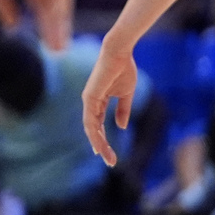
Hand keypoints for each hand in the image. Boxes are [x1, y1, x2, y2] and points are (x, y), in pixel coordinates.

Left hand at [82, 38, 138, 165]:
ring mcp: (88, 100)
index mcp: (97, 101)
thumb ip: (123, 110)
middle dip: (101, 146)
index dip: (102, 139)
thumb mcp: (126, 94)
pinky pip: (91, 121)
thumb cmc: (123, 69)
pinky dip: (95, 134)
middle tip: (110, 161)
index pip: (98, 125)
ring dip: (99, 144)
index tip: (108, 153)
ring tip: (107, 157)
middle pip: (93, 130)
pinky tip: (100, 144)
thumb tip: (121, 127)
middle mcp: (90, 102)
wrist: (119, 53)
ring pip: (91, 128)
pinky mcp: (90, 98)